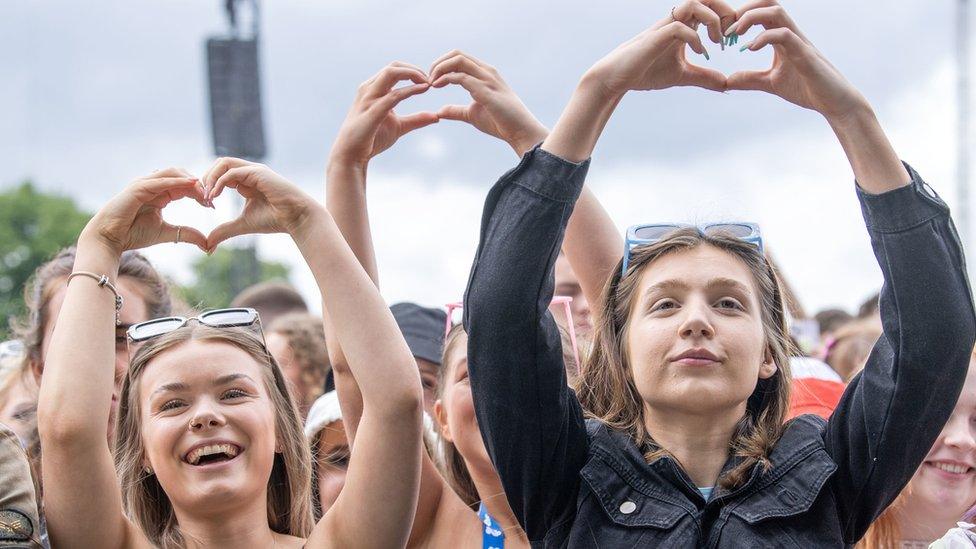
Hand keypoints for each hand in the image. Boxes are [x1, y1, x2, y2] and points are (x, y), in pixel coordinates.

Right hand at [80, 168, 208, 254]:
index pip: (185, 187)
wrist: (110, 238)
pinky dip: (177, 181)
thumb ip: (186, 234)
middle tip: (211, 198)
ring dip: (190, 180)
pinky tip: (191, 184)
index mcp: (160, 194)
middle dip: (198, 185)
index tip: (212, 205)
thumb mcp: (167, 233)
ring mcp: (144, 184)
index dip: (199, 193)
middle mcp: (153, 186)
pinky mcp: (138, 187)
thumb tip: (207, 243)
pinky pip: (161, 180)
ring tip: (203, 192)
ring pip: (172, 173)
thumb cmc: (133, 234)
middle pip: (182, 176)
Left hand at [203, 157, 321, 248]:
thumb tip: (208, 244)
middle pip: (219, 163)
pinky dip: (219, 183)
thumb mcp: (243, 224)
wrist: (297, 218)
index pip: (221, 173)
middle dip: (207, 177)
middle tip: (202, 196)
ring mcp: (254, 170)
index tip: (206, 204)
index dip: (210, 185)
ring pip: (223, 162)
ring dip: (211, 177)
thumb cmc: (276, 220)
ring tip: (207, 196)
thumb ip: (225, 230)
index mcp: (246, 181)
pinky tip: (215, 197)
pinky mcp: (257, 172)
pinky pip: (231, 172)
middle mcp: (249, 172)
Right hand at [329, 63, 438, 168]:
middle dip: (414, 69)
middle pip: (393, 66)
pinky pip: (393, 95)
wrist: (352, 155)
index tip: (429, 82)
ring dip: (412, 74)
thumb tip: (436, 117)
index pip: (395, 69)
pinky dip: (410, 90)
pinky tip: (423, 90)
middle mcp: (370, 89)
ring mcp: (369, 98)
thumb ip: (416, 120)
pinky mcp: (372, 111)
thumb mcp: (399, 126)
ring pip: (391, 73)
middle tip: (431, 80)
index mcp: (374, 89)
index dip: (413, 71)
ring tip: (428, 82)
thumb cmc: (372, 139)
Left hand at [429, 50, 547, 156]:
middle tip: (428, 79)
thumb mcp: (472, 114)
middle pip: (457, 54)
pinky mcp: (486, 90)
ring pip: (458, 60)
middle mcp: (486, 71)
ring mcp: (487, 79)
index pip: (459, 58)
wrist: (520, 132)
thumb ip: (456, 111)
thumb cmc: (500, 123)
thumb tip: (440, 111)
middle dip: (438, 63)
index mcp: (484, 74)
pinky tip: (437, 86)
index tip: (431, 81)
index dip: (442, 65)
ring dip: (440, 68)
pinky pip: (462, 77)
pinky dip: (446, 79)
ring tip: (431, 82)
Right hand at [584, 0, 734, 97]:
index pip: (710, 5)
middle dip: (725, 11)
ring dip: (712, 20)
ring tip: (717, 42)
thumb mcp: (683, 75)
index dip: (727, 16)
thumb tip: (726, 84)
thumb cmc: (647, 71)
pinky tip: (700, 54)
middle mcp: (676, 20)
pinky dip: (695, 39)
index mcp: (683, 24)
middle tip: (730, 34)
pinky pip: (679, 27)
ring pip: (694, 3)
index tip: (732, 40)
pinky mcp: (656, 38)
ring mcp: (666, 27)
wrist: (618, 77)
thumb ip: (704, 77)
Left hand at [726, 0, 868, 120]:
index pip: (762, 12)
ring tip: (736, 34)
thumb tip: (728, 80)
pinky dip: (764, 38)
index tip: (725, 33)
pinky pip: (785, 35)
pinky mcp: (805, 55)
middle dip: (744, 10)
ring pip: (777, 12)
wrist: (833, 102)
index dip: (740, 17)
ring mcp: (799, 42)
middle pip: (768, 3)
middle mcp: (791, 34)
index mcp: (782, 37)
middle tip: (727, 30)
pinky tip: (750, 49)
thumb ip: (750, 79)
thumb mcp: (771, 83)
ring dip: (751, 17)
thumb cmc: (807, 89)